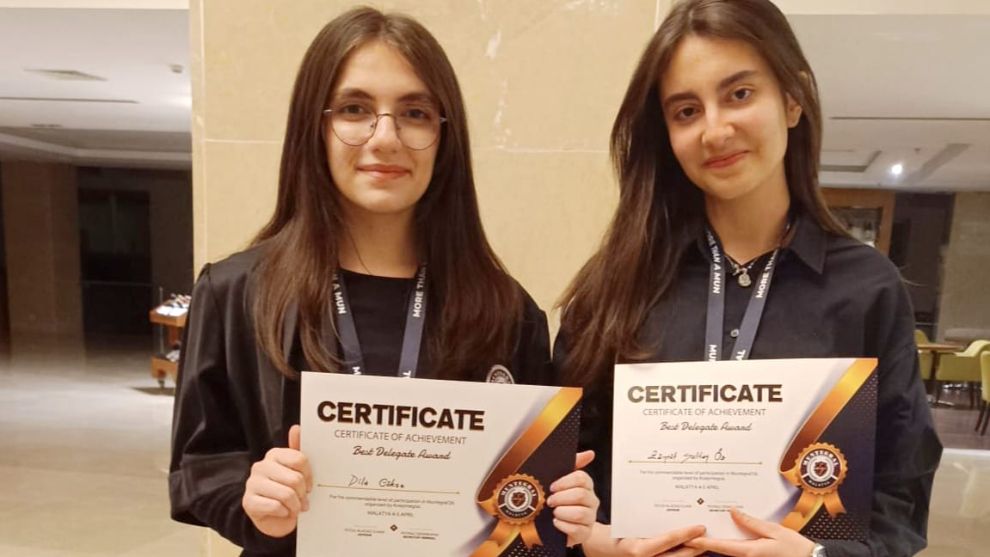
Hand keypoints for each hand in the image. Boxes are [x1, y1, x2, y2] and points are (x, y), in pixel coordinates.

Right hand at [242, 424, 312, 537]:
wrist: (275, 519)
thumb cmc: (289, 492)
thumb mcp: (297, 473)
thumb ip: (299, 451)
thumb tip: (296, 428)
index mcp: (274, 455)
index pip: (300, 459)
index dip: (309, 476)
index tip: (309, 485)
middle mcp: (261, 466)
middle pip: (295, 479)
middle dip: (302, 494)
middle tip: (303, 500)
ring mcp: (252, 483)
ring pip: (286, 494)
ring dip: (295, 506)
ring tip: (295, 508)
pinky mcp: (248, 501)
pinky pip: (275, 506)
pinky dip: (284, 513)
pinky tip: (283, 512)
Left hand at [548, 450, 599, 545]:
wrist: (556, 525)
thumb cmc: (558, 500)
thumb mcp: (561, 481)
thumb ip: (573, 464)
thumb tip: (590, 453)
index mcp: (586, 486)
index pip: (582, 478)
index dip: (564, 482)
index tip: (552, 486)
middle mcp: (591, 501)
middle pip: (580, 495)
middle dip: (561, 498)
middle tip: (550, 501)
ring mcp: (590, 518)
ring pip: (580, 513)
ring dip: (562, 512)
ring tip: (554, 513)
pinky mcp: (585, 533)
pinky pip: (577, 529)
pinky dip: (563, 526)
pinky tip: (556, 523)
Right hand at [582, 522, 706, 556]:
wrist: (601, 548)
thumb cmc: (614, 533)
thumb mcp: (628, 525)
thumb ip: (648, 523)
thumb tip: (671, 509)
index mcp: (640, 549)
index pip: (668, 541)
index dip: (686, 534)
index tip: (700, 527)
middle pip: (680, 556)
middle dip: (698, 546)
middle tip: (712, 534)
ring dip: (693, 551)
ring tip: (706, 540)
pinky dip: (683, 553)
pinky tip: (691, 545)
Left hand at [685, 508, 815, 556]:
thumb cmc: (796, 548)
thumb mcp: (774, 531)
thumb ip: (751, 523)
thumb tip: (733, 512)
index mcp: (751, 552)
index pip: (722, 546)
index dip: (705, 542)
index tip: (690, 538)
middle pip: (723, 551)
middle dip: (708, 543)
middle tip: (691, 534)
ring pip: (730, 553)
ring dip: (718, 545)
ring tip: (703, 534)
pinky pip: (739, 554)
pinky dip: (730, 547)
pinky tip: (725, 538)